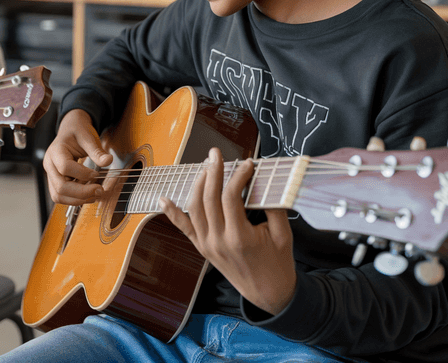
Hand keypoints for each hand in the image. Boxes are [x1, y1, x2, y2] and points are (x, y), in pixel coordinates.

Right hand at [43, 109, 112, 204]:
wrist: (70, 130)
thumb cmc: (78, 132)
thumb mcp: (88, 137)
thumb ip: (97, 150)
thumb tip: (108, 161)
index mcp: (55, 151)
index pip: (65, 167)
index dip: (82, 174)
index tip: (96, 174)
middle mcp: (49, 164)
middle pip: (60, 186)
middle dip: (82, 192)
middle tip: (99, 190)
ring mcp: (51, 175)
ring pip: (58, 196)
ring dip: (77, 200)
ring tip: (94, 195)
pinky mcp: (55, 182)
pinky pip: (60, 196)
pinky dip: (74, 200)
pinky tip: (88, 195)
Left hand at [160, 148, 296, 315]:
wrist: (269, 293)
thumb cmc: (278, 263)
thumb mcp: (283, 234)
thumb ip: (274, 206)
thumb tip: (266, 179)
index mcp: (240, 237)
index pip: (231, 197)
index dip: (237, 176)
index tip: (247, 163)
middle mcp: (218, 241)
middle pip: (209, 198)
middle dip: (212, 171)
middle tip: (216, 153)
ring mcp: (207, 245)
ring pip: (194, 208)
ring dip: (198, 184)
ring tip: (206, 167)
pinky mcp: (202, 248)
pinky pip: (183, 228)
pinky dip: (172, 212)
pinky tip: (163, 199)